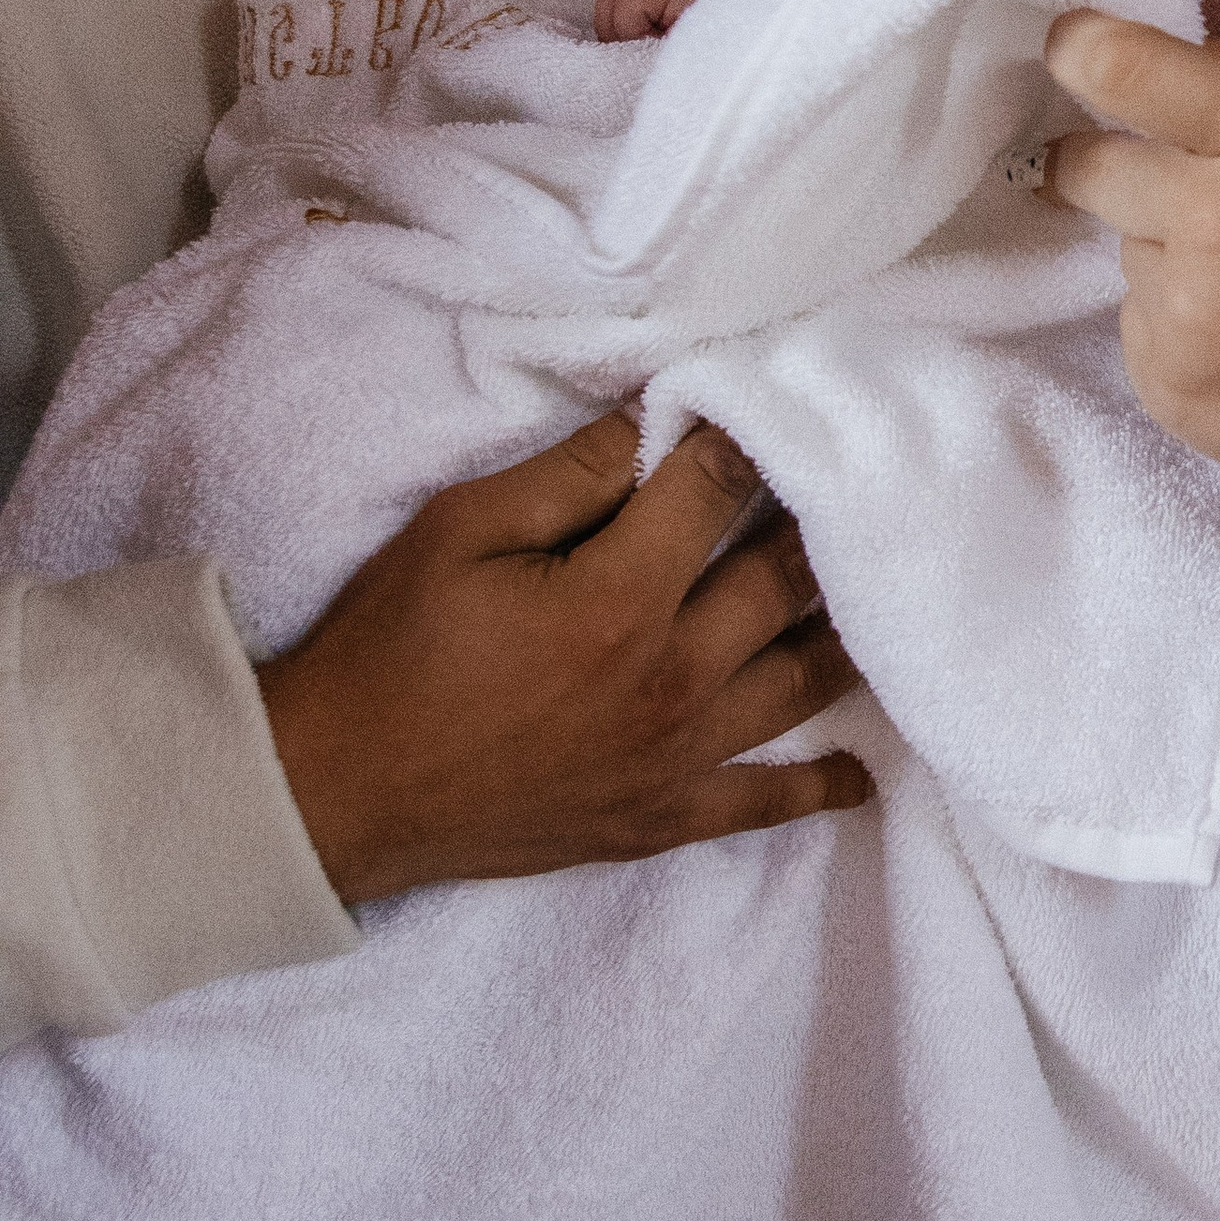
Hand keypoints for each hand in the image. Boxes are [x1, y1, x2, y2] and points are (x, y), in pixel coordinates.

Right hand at [258, 412, 868, 904]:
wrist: (336, 792)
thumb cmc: (388, 650)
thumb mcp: (460, 531)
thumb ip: (568, 476)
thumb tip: (651, 420)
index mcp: (621, 597)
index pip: (716, 494)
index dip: (742, 439)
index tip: (771, 403)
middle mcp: (672, 678)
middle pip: (782, 583)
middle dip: (819, 521)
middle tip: (855, 481)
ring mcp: (675, 755)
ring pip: (798, 682)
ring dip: (844, 632)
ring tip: (882, 587)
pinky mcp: (660, 817)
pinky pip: (762, 803)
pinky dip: (819, 786)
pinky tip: (861, 772)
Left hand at [1043, 15, 1219, 692]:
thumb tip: (1167, 62)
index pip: (1123, 70)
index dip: (1078, 50)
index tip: (1068, 50)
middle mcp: (1210, 220)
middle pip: (1084, 165)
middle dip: (1104, 165)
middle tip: (1176, 190)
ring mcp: (1181, 314)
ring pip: (1126, 253)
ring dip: (1168, 256)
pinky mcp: (1166, 387)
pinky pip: (1139, 328)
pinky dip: (1180, 328)